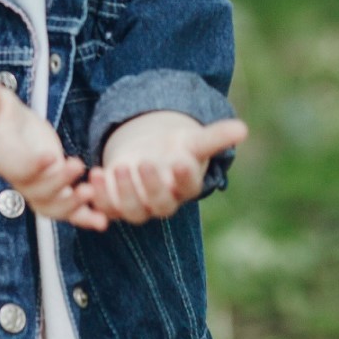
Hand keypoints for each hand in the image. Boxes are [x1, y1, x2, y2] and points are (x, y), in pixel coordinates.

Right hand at [0, 78, 107, 230]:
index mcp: (3, 158)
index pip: (16, 167)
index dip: (33, 165)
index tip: (51, 156)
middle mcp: (19, 178)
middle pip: (37, 192)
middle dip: (58, 182)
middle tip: (77, 165)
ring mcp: (36, 186)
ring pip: (52, 207)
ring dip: (72, 206)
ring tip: (91, 193)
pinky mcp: (53, 187)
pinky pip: (66, 210)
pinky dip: (84, 217)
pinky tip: (102, 221)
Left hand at [85, 111, 247, 224]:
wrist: (148, 157)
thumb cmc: (175, 150)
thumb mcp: (192, 141)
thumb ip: (215, 137)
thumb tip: (243, 128)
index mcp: (185, 187)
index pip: (189, 186)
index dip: (185, 176)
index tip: (180, 161)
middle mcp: (163, 202)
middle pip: (159, 204)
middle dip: (150, 185)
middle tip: (143, 162)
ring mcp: (138, 207)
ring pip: (131, 210)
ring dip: (121, 193)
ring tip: (114, 168)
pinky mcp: (115, 206)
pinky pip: (106, 208)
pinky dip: (98, 195)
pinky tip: (94, 174)